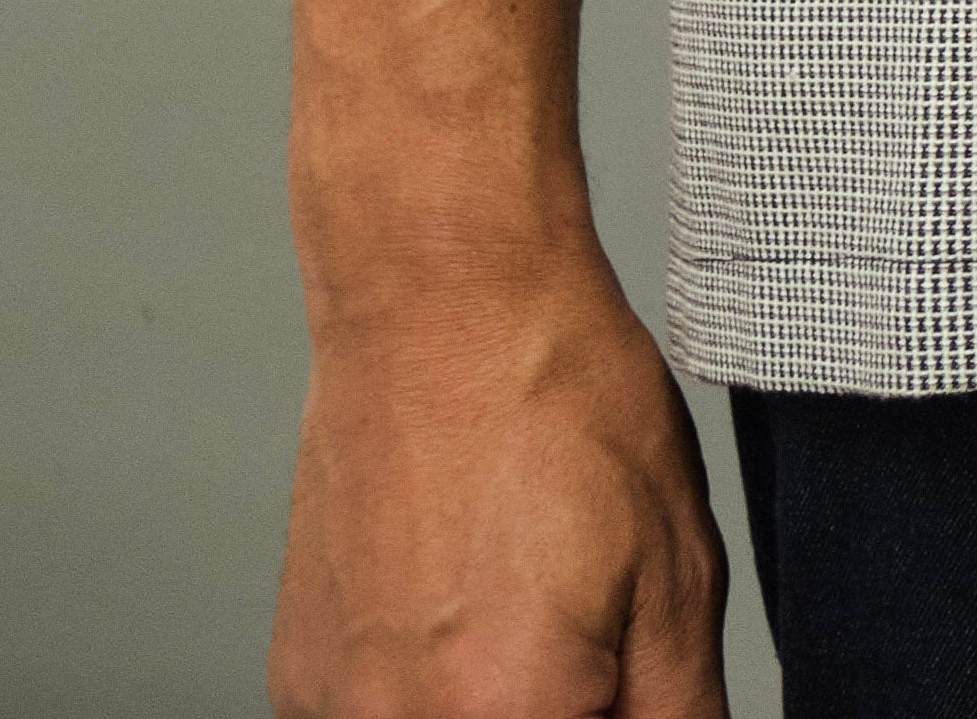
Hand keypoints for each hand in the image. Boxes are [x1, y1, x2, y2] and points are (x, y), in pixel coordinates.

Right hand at [268, 248, 729, 716]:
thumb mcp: (677, 568)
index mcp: (514, 715)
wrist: (441, 298)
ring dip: (493, 703)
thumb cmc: (559, 401)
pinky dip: (426, 693)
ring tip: (515, 601)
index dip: (617, 710)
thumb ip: (678, 714)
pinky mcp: (298, 680)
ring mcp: (339, 708)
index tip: (621, 675)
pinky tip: (456, 602)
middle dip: (561, 705)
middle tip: (577, 624)